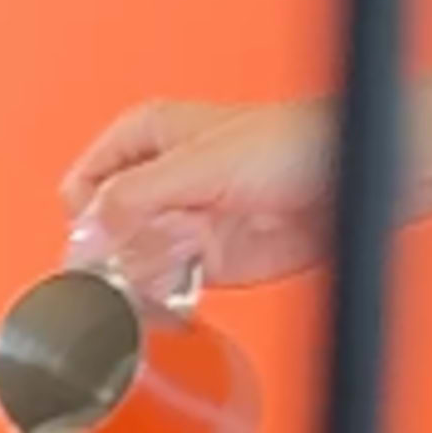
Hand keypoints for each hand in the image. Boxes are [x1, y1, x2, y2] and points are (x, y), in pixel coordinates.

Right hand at [59, 92, 332, 289]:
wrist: (349, 182)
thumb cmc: (294, 144)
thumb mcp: (201, 163)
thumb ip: (135, 196)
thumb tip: (86, 234)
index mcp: (143, 137)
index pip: (82, 187)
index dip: (89, 215)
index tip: (109, 232)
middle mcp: (157, 181)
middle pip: (103, 232)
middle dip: (121, 248)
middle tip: (160, 241)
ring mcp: (179, 224)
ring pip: (131, 264)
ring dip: (149, 271)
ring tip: (190, 251)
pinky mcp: (205, 262)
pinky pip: (164, 289)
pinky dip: (169, 294)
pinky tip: (193, 278)